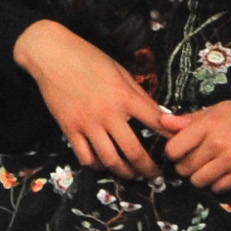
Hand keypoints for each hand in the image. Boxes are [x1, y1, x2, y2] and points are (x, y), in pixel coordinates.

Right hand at [14, 19, 176, 177]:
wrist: (52, 55)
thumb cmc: (89, 58)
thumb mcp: (120, 72)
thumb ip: (139, 95)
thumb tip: (160, 115)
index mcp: (125, 96)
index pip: (156, 121)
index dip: (171, 137)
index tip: (179, 148)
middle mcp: (108, 113)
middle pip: (133, 151)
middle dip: (148, 168)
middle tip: (155, 175)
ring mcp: (87, 123)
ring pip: (109, 160)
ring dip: (124, 172)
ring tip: (132, 174)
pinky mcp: (69, 129)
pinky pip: (85, 157)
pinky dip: (97, 165)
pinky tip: (104, 164)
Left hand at [158, 93, 230, 193]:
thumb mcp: (216, 110)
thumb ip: (189, 120)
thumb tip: (162, 123)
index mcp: (208, 124)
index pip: (173, 149)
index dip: (173, 152)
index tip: (180, 151)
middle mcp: (218, 143)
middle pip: (184, 168)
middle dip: (185, 166)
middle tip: (196, 159)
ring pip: (198, 181)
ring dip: (199, 177)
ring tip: (208, 167)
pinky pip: (218, 188)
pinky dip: (217, 183)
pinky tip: (223, 172)